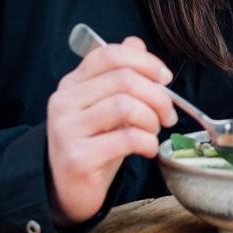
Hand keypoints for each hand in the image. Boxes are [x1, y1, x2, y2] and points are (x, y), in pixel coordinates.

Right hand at [46, 36, 176, 226]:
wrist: (66, 190)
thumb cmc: (93, 144)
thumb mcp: (106, 105)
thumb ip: (118, 74)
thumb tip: (136, 42)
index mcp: (72, 84)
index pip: (110, 54)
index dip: (145, 62)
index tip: (165, 79)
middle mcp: (64, 102)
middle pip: (123, 78)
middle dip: (158, 95)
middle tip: (168, 114)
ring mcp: (67, 130)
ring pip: (125, 105)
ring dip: (152, 119)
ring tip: (154, 132)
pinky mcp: (77, 158)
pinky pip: (125, 139)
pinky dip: (147, 142)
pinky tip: (148, 149)